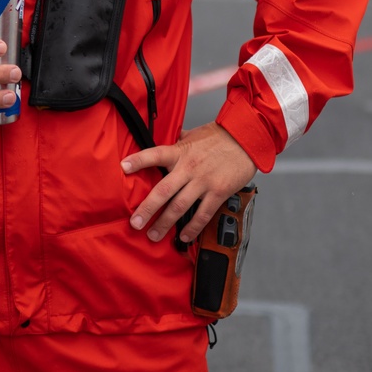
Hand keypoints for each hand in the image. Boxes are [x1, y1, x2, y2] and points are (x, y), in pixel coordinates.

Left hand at [121, 122, 256, 243]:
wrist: (247, 139)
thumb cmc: (220, 136)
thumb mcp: (194, 134)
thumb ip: (178, 141)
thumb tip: (165, 139)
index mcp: (181, 151)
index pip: (155, 154)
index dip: (138, 160)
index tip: (123, 167)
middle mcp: (189, 168)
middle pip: (163, 191)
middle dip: (147, 209)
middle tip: (135, 223)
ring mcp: (203, 181)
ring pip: (180, 206)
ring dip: (165, 223)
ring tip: (153, 235)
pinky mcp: (219, 192)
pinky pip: (203, 214)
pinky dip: (192, 228)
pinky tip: (183, 236)